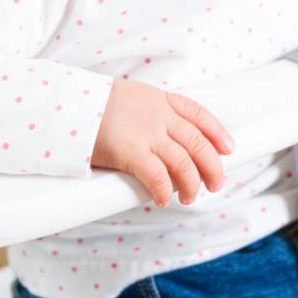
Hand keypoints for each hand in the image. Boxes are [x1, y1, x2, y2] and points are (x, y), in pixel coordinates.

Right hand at [89, 79, 233, 206]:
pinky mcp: (131, 152)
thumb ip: (148, 113)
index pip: (198, 114)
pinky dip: (163, 191)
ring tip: (189, 197)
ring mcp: (147, 134)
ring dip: (191, 184)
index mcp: (159, 100)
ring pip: (184, 163)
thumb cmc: (92, 105)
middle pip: (198, 143)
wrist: (69, 103)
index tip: (228, 148)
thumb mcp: (129, 98)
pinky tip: (162, 199)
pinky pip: (158, 177)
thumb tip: (161, 137)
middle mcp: (159, 116)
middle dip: (213, 167)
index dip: (217, 132)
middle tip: (215, 184)